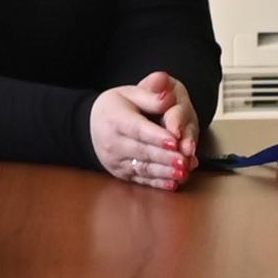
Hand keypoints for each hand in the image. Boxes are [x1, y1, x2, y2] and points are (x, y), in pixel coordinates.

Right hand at [89, 72, 201, 190]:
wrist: (92, 125)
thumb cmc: (116, 106)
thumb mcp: (130, 93)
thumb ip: (151, 95)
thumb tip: (168, 94)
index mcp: (115, 119)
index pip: (138, 129)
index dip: (157, 136)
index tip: (175, 140)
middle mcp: (113, 143)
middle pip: (142, 151)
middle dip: (165, 157)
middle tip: (185, 161)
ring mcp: (116, 161)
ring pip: (143, 168)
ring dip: (164, 172)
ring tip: (183, 173)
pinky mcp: (121, 173)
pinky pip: (141, 180)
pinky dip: (158, 183)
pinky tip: (172, 184)